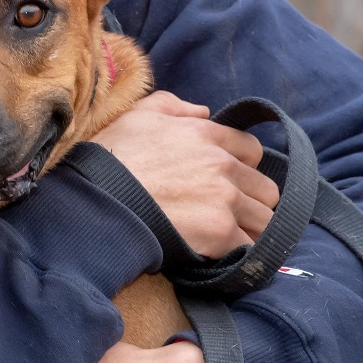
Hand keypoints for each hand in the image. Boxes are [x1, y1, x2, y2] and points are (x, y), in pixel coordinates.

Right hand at [91, 91, 279, 257]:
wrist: (97, 200)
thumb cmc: (110, 159)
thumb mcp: (136, 116)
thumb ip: (172, 105)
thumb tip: (203, 112)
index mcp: (206, 135)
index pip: (252, 151)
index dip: (241, 167)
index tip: (224, 181)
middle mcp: (223, 165)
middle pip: (265, 189)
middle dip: (250, 202)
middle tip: (226, 214)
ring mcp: (225, 199)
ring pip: (265, 221)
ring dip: (249, 231)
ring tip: (226, 239)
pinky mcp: (220, 232)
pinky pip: (249, 248)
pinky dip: (239, 255)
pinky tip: (221, 256)